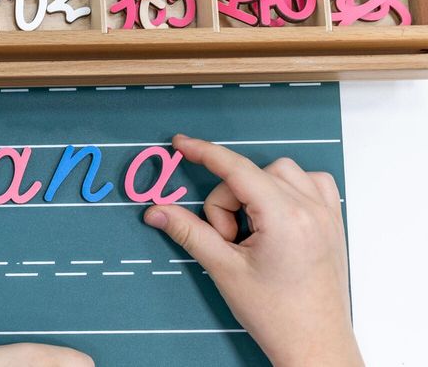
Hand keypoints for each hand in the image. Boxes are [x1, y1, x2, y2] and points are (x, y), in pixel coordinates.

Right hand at [144, 135, 361, 366]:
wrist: (315, 346)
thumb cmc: (276, 315)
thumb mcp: (223, 269)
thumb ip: (188, 232)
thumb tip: (156, 211)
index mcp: (284, 217)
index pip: (236, 169)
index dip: (204, 153)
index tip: (182, 144)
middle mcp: (310, 209)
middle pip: (251, 175)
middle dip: (229, 203)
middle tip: (228, 242)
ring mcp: (327, 214)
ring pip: (280, 173)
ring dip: (257, 193)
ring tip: (251, 233)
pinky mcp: (333, 222)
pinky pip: (311, 183)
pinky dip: (287, 190)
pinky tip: (276, 218)